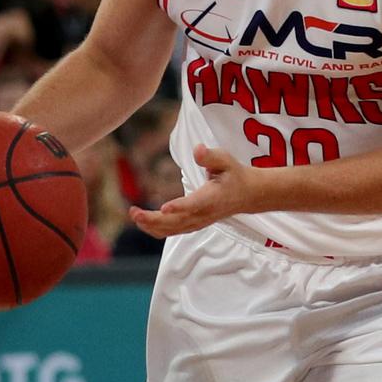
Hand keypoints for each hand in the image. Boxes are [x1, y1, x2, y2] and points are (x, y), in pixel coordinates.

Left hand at [128, 145, 253, 237]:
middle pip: (176, 222)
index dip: (179, 207)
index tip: (164, 208)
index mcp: (211, 198)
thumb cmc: (234, 174)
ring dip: (151, 225)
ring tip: (134, 214)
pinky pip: (172, 231)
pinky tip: (142, 221)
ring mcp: (197, 222)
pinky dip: (156, 228)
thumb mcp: (226, 160)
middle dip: (153, 220)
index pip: (194, 205)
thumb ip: (210, 156)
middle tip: (134, 212)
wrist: (247, 194)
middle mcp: (203, 214)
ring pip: (171, 230)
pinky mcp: (193, 224)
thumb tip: (197, 150)